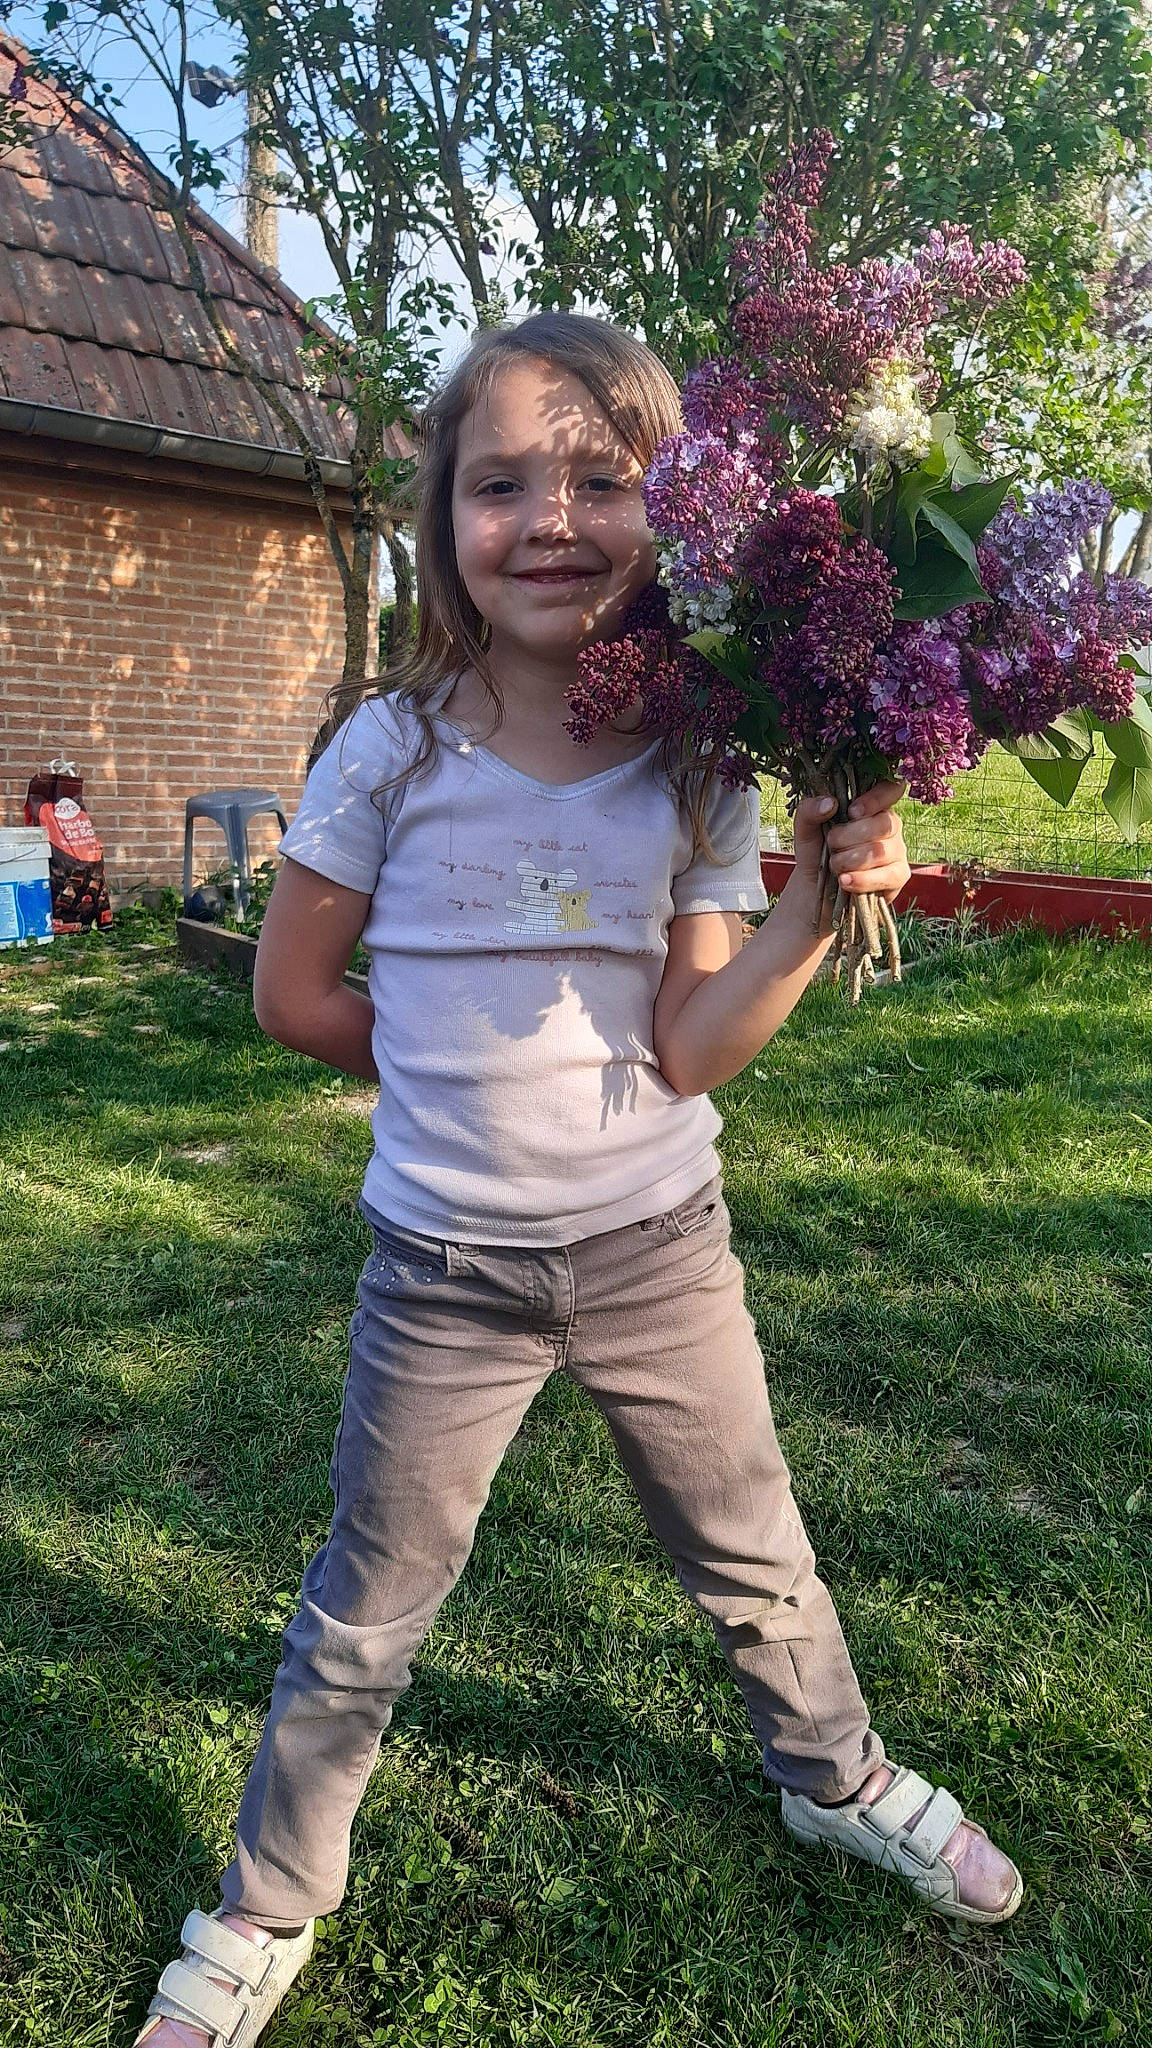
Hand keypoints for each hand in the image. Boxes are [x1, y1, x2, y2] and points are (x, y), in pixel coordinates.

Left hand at [792, 781, 910, 901]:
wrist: (814, 889)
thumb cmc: (815, 854)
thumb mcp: (805, 829)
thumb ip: (809, 810)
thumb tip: (831, 803)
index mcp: (872, 807)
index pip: (891, 789)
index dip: (876, 799)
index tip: (851, 812)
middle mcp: (890, 826)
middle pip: (884, 823)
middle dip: (848, 837)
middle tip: (831, 845)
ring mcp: (897, 851)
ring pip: (880, 851)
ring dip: (849, 860)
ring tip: (834, 865)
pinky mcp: (898, 876)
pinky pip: (887, 876)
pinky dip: (861, 879)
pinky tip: (845, 880)